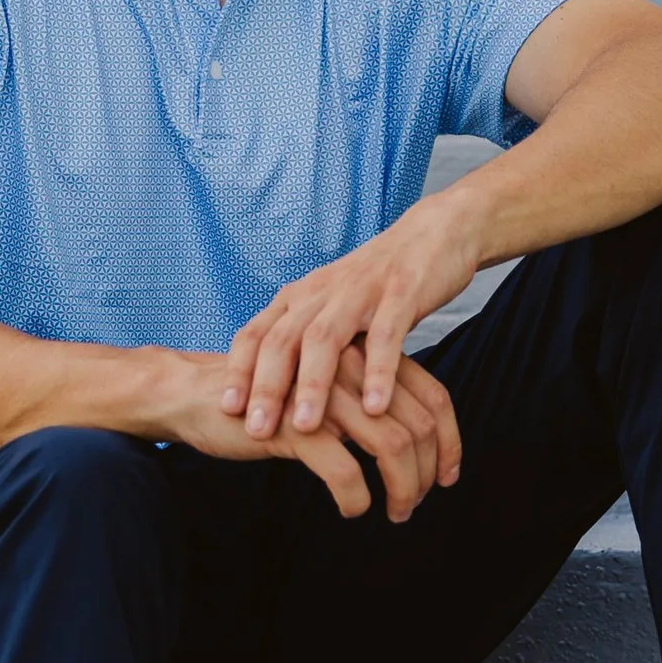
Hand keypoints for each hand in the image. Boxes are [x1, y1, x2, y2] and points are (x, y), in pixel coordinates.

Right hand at [149, 338, 456, 522]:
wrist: (198, 395)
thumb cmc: (268, 399)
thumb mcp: (326, 394)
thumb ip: (365, 404)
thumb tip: (412, 442)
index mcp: (365, 358)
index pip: (433, 398)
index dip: (450, 442)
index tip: (447, 478)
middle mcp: (353, 369)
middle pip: (420, 425)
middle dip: (426, 473)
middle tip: (413, 504)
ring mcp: (326, 395)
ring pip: (392, 446)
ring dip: (402, 488)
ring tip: (395, 512)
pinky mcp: (295, 425)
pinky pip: (345, 469)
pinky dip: (356, 497)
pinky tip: (351, 509)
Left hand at [221, 206, 480, 467]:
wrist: (433, 233)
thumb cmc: (376, 283)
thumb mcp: (330, 309)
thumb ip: (307, 346)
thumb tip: (281, 397)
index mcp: (300, 296)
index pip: (256, 333)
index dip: (239, 371)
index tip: (228, 410)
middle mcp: (322, 292)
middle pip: (283, 340)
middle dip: (267, 387)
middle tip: (258, 429)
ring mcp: (360, 291)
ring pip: (326, 338)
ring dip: (313, 385)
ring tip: (306, 427)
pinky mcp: (401, 291)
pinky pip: (386, 334)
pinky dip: (379, 371)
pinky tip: (376, 408)